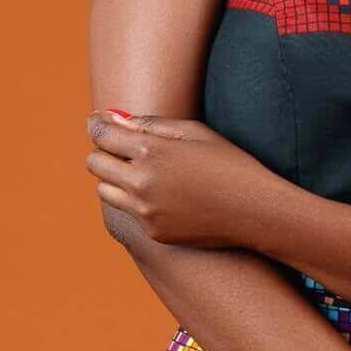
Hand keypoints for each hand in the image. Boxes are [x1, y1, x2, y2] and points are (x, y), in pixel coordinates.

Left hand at [85, 113, 272, 248]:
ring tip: (138, 171)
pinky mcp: (154, 232)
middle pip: (95, 164)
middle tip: (117, 147)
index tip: (96, 121)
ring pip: (104, 191)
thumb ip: (151, 124)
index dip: (96, 124)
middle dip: (101, 152)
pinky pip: (130, 212)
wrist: (256, 211)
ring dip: (113, 179)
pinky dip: (137, 201)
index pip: (102, 135)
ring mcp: (145, 212)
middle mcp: (142, 183)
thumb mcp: (194, 132)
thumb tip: (113, 119)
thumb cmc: (230, 164)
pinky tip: (164, 195)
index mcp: (151, 152)